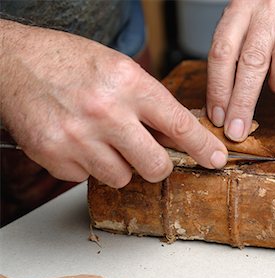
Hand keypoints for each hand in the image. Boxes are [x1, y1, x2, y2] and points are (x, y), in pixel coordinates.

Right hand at [0, 20, 227, 187]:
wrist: (14, 63)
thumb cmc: (69, 62)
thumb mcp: (119, 69)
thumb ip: (150, 102)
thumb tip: (178, 135)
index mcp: (129, 83)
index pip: (180, 125)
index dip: (203, 147)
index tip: (215, 159)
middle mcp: (106, 111)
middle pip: (155, 166)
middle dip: (158, 166)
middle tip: (149, 156)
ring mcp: (78, 137)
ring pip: (122, 178)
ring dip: (118, 165)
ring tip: (102, 140)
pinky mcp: (55, 156)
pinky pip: (87, 178)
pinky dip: (87, 165)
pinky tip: (78, 141)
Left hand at [207, 0, 274, 140]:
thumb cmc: (264, 25)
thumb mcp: (239, 35)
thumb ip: (229, 65)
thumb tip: (219, 112)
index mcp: (239, 12)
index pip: (222, 54)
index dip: (219, 90)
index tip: (219, 118)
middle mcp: (266, 12)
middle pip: (252, 61)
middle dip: (243, 102)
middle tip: (237, 129)